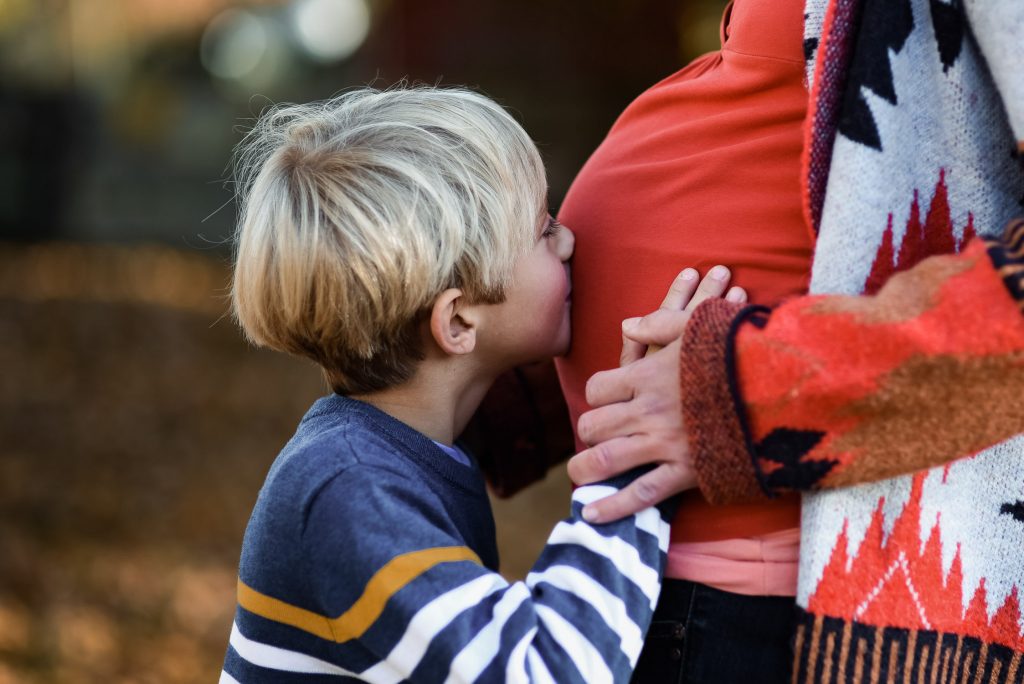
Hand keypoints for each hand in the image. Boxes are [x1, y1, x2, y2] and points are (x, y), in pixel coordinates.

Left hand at [569, 266, 745, 522]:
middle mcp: (648, 410)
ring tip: (579, 475)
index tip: (607, 401)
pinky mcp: (686, 471)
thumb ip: (660, 323)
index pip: (598, 388)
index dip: (598, 396)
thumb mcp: (700, 325)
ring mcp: (665, 443)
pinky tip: (591, 514)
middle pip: (594, 425)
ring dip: (586, 469)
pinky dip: (613, 506)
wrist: (783, 387)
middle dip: (590, 432)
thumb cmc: (742, 352)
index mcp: (649, 375)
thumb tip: (627, 324)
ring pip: (606, 459)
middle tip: (596, 437)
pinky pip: (641, 492)